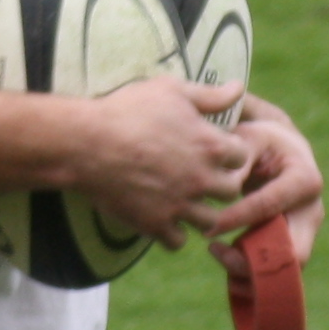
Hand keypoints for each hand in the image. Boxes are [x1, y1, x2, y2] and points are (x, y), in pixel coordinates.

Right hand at [68, 79, 259, 248]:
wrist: (85, 143)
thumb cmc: (127, 111)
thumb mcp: (170, 91)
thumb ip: (209, 95)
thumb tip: (239, 88)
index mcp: (210, 145)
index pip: (243, 156)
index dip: (230, 152)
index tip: (214, 151)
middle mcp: (201, 178)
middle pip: (232, 191)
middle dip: (220, 184)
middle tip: (202, 177)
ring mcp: (179, 205)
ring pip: (210, 222)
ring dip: (201, 212)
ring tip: (185, 202)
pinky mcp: (155, 224)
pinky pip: (178, 242)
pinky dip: (173, 233)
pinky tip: (162, 218)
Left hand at [191, 92, 323, 271]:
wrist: (279, 151)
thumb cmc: (260, 142)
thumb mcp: (248, 139)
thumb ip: (236, 159)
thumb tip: (226, 189)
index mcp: (305, 180)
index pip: (269, 206)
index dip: (237, 220)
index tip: (208, 228)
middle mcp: (313, 211)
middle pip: (292, 252)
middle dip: (254, 261)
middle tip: (216, 251)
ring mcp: (307, 232)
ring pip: (285, 269)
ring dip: (250, 272)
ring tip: (217, 253)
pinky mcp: (296, 244)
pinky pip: (276, 270)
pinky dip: (251, 273)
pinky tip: (224, 258)